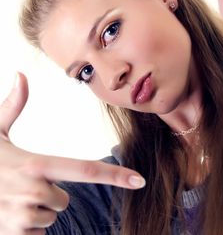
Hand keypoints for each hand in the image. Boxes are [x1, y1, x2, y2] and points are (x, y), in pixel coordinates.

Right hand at [0, 73, 144, 234]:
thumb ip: (12, 105)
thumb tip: (21, 75)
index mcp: (35, 164)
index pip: (84, 169)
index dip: (114, 175)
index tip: (138, 180)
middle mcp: (34, 191)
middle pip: (65, 197)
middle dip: (50, 192)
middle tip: (22, 184)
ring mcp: (24, 217)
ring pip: (50, 216)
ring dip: (36, 209)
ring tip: (11, 198)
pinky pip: (36, 233)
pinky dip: (26, 226)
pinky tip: (7, 214)